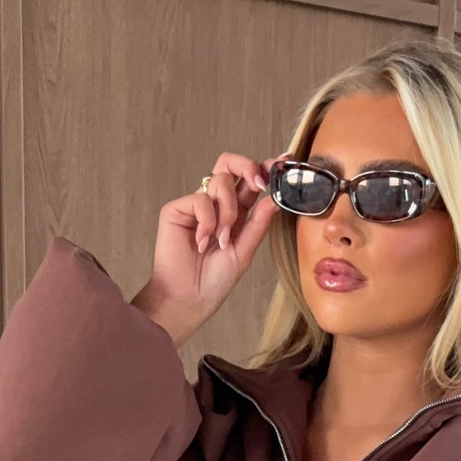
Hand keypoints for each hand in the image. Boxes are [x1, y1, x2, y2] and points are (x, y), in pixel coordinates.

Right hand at [131, 152, 282, 346]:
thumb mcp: (245, 251)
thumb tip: (274, 198)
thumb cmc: (214, 280)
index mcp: (236, 212)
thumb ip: (258, 224)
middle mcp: (216, 204)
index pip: (250, 181)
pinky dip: (207, 221)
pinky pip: (200, 199)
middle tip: (259, 184)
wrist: (190, 299)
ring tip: (222, 239)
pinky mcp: (177, 209)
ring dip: (228, 210)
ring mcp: (196, 205)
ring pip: (219, 180)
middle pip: (230, 164)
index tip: (283, 161)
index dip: (265, 168)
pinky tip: (202, 242)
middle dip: (247, 167)